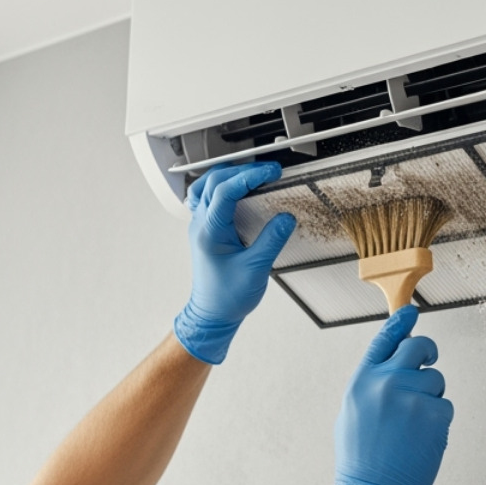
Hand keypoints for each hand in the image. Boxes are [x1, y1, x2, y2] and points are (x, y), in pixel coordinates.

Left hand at [173, 162, 296, 364]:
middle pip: (214, 181)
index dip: (250, 176)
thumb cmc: (226, 297)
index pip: (226, 190)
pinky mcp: (205, 230)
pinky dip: (221, 188)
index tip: (271, 172)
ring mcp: (200, 226)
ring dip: (228, 175)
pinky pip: (206, 199)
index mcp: (209, 231)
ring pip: (205, 186)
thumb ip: (271, 240)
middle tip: (268, 171)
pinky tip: (236, 191)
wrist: (212, 314)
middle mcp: (200, 224)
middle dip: (242, 170)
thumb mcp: (255, 269)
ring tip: (252, 174)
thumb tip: (285, 218)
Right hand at [320, 305, 453, 484]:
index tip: (411, 312)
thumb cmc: (361, 457)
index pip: (384, 339)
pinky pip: (445, 405)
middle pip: (418, 347)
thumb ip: (373, 384)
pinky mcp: (433, 413)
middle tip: (429, 362)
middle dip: (427, 353)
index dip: (400, 323)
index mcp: (363, 379)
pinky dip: (438, 420)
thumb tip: (393, 367)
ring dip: (431, 397)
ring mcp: (411, 395)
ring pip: (436, 380)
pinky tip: (422, 437)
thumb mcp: (353, 411)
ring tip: (413, 425)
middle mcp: (386, 381)